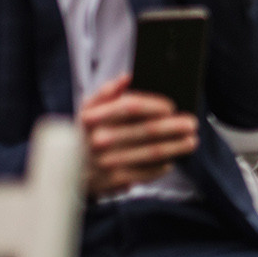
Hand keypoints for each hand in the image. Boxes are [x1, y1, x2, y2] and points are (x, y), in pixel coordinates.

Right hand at [79, 76, 197, 195]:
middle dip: (174, 126)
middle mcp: (100, 140)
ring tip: (191, 141)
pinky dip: (162, 166)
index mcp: (94, 118)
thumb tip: (127, 76)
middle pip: (147, 130)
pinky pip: (147, 172)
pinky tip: (171, 160)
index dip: (155, 105)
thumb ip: (106, 92)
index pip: (131, 106)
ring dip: (176, 146)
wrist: (66, 171)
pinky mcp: (116, 180)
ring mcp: (108, 161)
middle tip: (192, 123)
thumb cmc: (85, 134)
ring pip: (152, 152)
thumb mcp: (87, 110)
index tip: (172, 106)